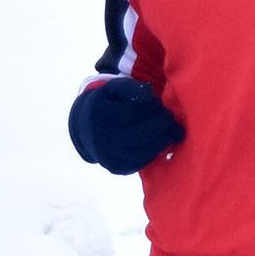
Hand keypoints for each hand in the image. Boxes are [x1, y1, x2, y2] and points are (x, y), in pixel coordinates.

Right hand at [70, 77, 184, 173]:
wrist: (87, 130)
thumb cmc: (107, 105)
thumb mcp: (113, 89)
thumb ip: (131, 87)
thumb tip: (149, 94)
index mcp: (100, 115)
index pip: (135, 112)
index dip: (153, 107)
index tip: (158, 103)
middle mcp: (102, 139)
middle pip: (144, 132)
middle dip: (162, 123)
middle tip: (168, 117)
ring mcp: (110, 157)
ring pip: (147, 149)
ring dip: (164, 137)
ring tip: (168, 128)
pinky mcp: (119, 168)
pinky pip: (145, 161)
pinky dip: (157, 150)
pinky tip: (159, 140)